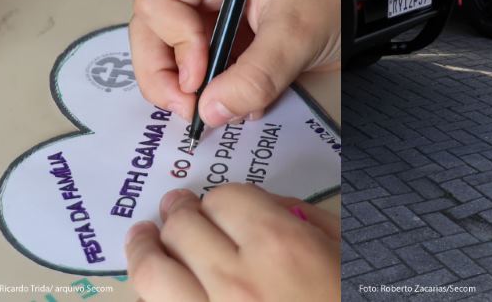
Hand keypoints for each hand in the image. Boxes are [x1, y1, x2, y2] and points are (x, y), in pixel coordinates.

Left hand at [126, 184, 339, 301]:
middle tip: (172, 211)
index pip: (223, 200)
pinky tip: (154, 293)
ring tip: (143, 241)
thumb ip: (300, 219)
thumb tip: (261, 207)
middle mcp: (237, 280)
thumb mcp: (342, 251)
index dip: (217, 201)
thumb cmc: (349, 299)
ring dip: (144, 251)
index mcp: (280, 246)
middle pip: (183, 229)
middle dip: (178, 215)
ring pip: (153, 274)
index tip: (214, 207)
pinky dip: (151, 300)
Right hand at [130, 0, 338, 127]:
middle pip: (152, 30)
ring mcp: (208, 9)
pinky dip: (208, 92)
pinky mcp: (221, 35)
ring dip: (186, 89)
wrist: (363, 1)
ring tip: (218, 107)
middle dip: (166, 75)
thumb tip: (210, 110)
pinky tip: (235, 101)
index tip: (199, 78)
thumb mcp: (297, 34)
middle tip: (191, 109)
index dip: (172, 45)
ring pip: (168, 54)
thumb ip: (255, 76)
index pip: (158, 2)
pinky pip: (196, 68)